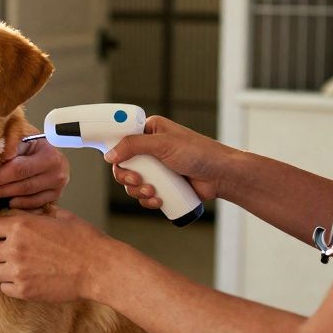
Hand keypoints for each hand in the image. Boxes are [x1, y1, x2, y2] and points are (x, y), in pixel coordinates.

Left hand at [0, 137, 68, 208]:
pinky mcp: (55, 195)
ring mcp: (57, 187)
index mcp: (49, 155)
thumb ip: (11, 143)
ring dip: (4, 197)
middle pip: (22, 185)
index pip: (18, 169)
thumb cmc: (34, 144)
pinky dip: (20, 204)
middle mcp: (57, 173)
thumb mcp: (24, 137)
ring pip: (27, 196)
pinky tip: (6, 202)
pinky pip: (35, 204)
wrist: (51, 151)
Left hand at [0, 207, 106, 301]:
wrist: (99, 268)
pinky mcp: (24, 291)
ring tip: (15, 264)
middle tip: (1, 249)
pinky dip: (10, 283)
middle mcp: (14, 248)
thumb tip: (19, 209)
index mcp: (20, 226)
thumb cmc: (83, 239)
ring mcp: (18, 272)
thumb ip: (35, 212)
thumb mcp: (58, 215)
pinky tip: (24, 277)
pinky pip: (4, 287)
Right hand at [105, 116, 237, 210]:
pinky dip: (147, 199)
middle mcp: (150, 149)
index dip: (115, 152)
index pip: (122, 139)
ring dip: (138, 191)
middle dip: (127, 177)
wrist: (221, 175)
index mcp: (150, 132)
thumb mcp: (163, 144)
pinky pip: (144, 194)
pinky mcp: (162, 184)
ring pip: (132, 182)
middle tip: (137, 181)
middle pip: (123, 165)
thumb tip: (110, 155)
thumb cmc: (199, 153)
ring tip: (153, 192)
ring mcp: (156, 168)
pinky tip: (158, 200)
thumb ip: (134, 145)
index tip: (115, 162)